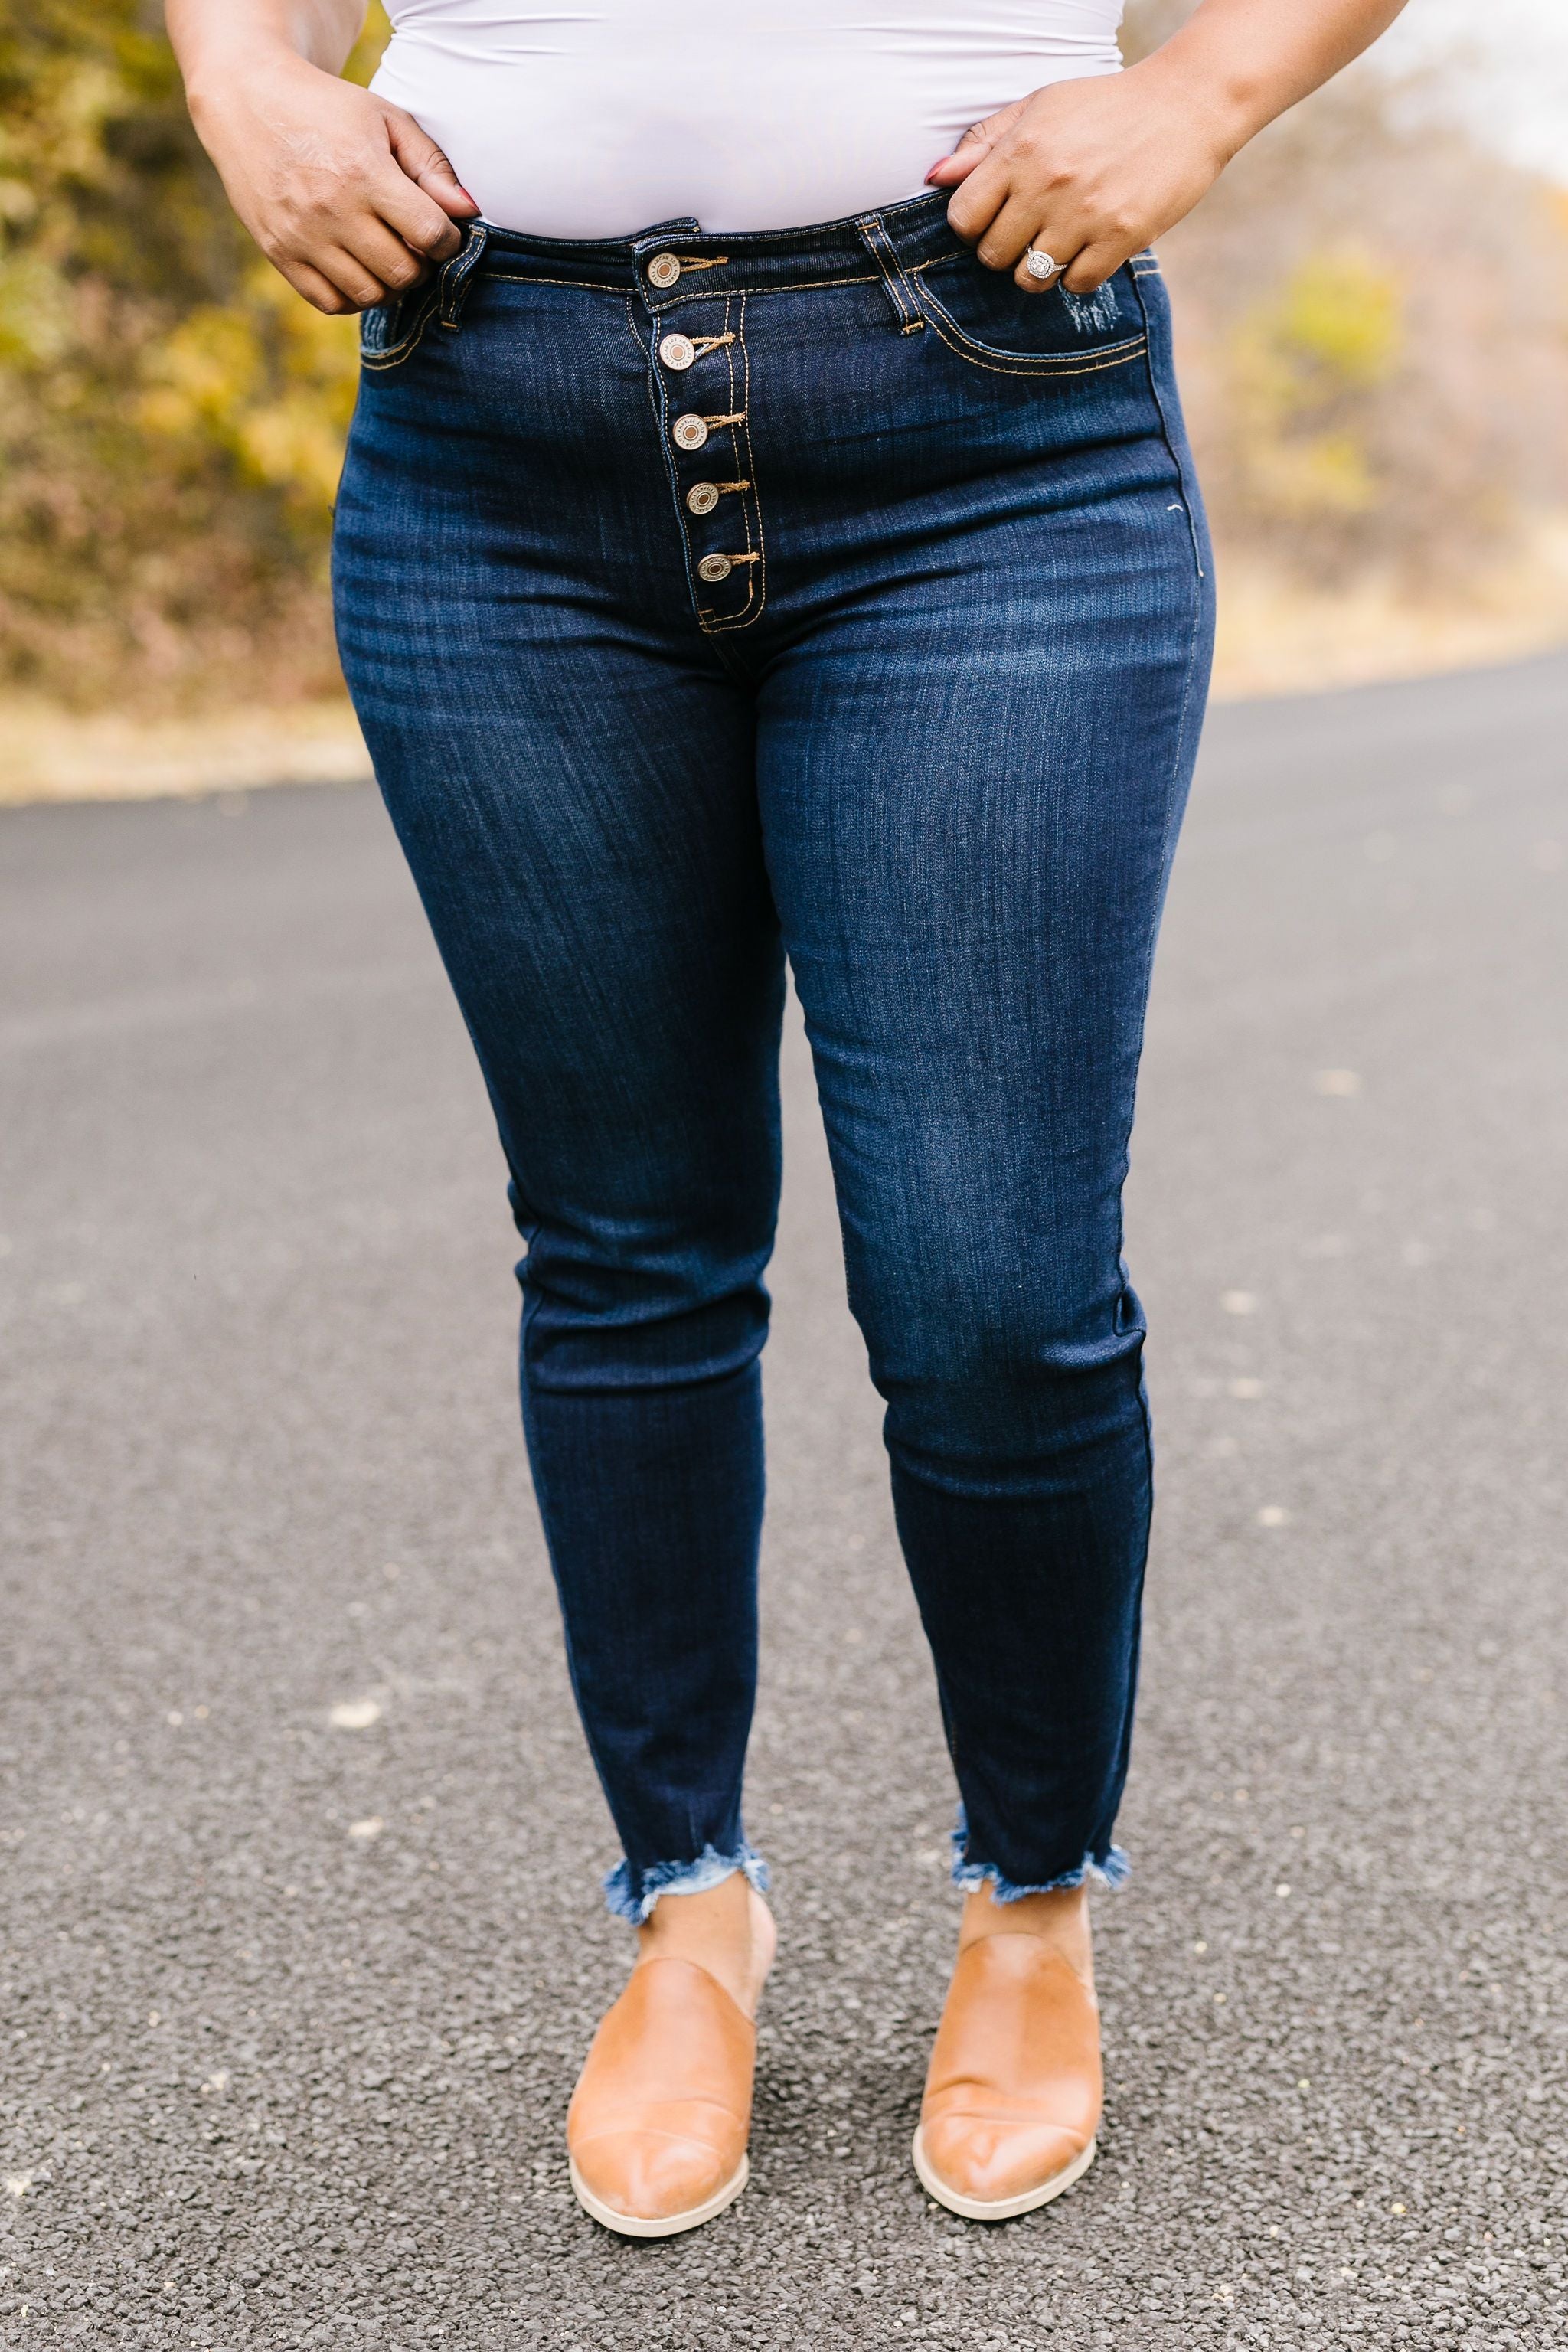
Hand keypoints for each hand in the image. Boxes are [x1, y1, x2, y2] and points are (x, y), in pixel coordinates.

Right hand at [187, 50, 478, 313]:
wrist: (247, 101)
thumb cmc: (327, 108)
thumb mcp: (384, 118)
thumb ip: (430, 165)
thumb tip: (467, 211)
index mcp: (363, 171)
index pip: (429, 234)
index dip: (448, 240)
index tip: (443, 231)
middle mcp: (331, 209)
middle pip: (403, 272)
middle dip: (421, 264)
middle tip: (414, 245)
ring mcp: (301, 236)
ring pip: (370, 294)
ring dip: (389, 284)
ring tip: (387, 255)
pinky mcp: (279, 253)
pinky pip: (331, 303)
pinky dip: (353, 296)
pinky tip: (357, 268)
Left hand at [926, 63, 1233, 294]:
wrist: (1186, 104)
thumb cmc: (1105, 107)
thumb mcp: (1041, 107)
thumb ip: (986, 143)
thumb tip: (936, 177)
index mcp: (1022, 150)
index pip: (963, 218)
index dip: (973, 224)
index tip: (994, 216)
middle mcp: (1048, 184)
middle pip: (993, 256)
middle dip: (1005, 249)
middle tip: (1030, 230)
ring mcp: (1085, 213)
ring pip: (1031, 278)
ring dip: (1040, 268)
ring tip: (1060, 240)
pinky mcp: (1122, 236)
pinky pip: (1076, 284)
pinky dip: (1078, 273)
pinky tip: (1091, 247)